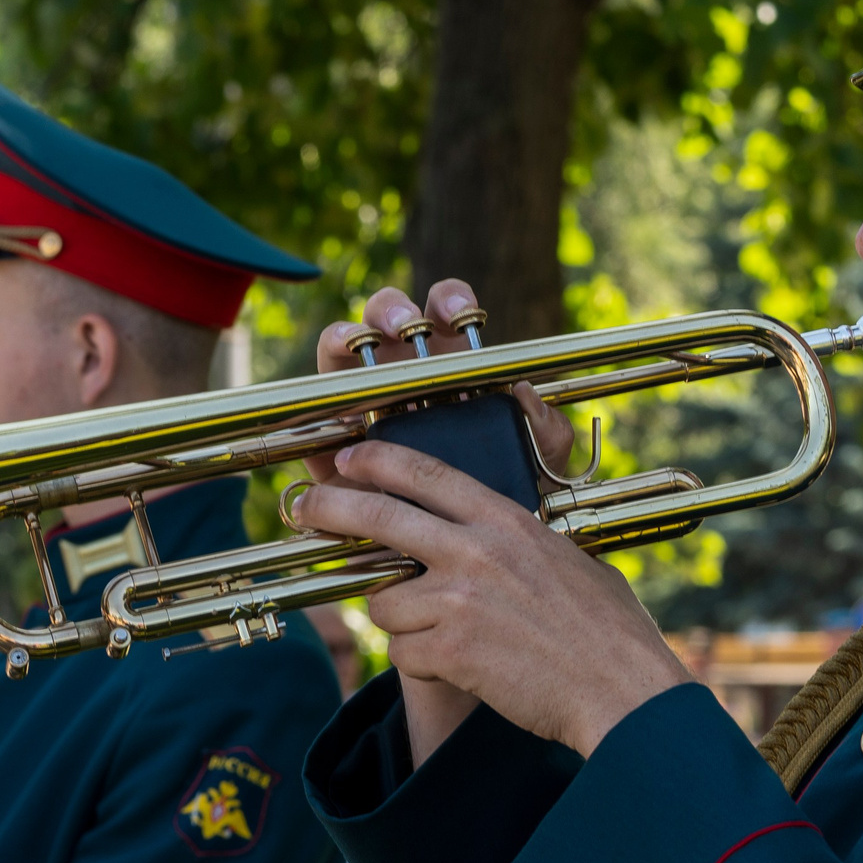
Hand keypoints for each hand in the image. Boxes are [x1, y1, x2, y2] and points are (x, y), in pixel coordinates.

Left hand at [294, 277, 690, 756]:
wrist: (621, 690)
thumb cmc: (607, 632)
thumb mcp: (568, 560)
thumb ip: (518, 544)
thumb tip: (489, 540)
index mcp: (506, 522)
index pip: (425, 473)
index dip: (377, 461)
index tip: (348, 460)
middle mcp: (476, 551)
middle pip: (377, 517)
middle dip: (330, 509)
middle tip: (305, 511)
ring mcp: (458, 599)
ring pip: (384, 602)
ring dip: (402, 622)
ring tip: (446, 637)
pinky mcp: (449, 649)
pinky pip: (403, 652)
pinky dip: (422, 663)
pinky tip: (460, 667)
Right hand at [308, 280, 580, 487]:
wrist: (458, 561)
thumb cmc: (498, 503)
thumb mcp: (538, 468)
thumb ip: (548, 434)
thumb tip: (528, 394)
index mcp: (452, 366)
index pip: (446, 313)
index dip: (450, 300)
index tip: (461, 315)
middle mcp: (404, 375)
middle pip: (388, 316)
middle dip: (394, 309)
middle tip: (408, 327)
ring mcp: (363, 401)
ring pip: (345, 348)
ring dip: (351, 334)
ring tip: (366, 343)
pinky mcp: (332, 439)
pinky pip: (315, 405)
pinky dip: (320, 390)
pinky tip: (338, 395)